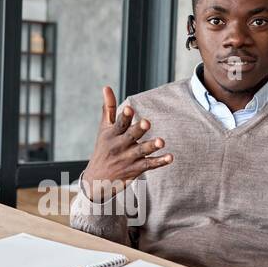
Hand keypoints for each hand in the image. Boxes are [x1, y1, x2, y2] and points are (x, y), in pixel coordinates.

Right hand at [79, 86, 171, 203]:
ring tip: (161, 141)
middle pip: (130, 136)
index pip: (119, 124)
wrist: (97, 180)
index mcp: (112, 134)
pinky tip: (170, 157)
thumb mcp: (104, 129)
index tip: (130, 109)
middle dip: (138, 130)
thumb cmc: (103, 149)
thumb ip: (109, 108)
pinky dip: (160, 161)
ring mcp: (128, 158)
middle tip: (147, 123)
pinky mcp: (136, 169)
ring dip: (151, 146)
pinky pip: (149, 164)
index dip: (125, 117)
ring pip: (141, 151)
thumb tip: (107, 87)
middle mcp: (119, 146)